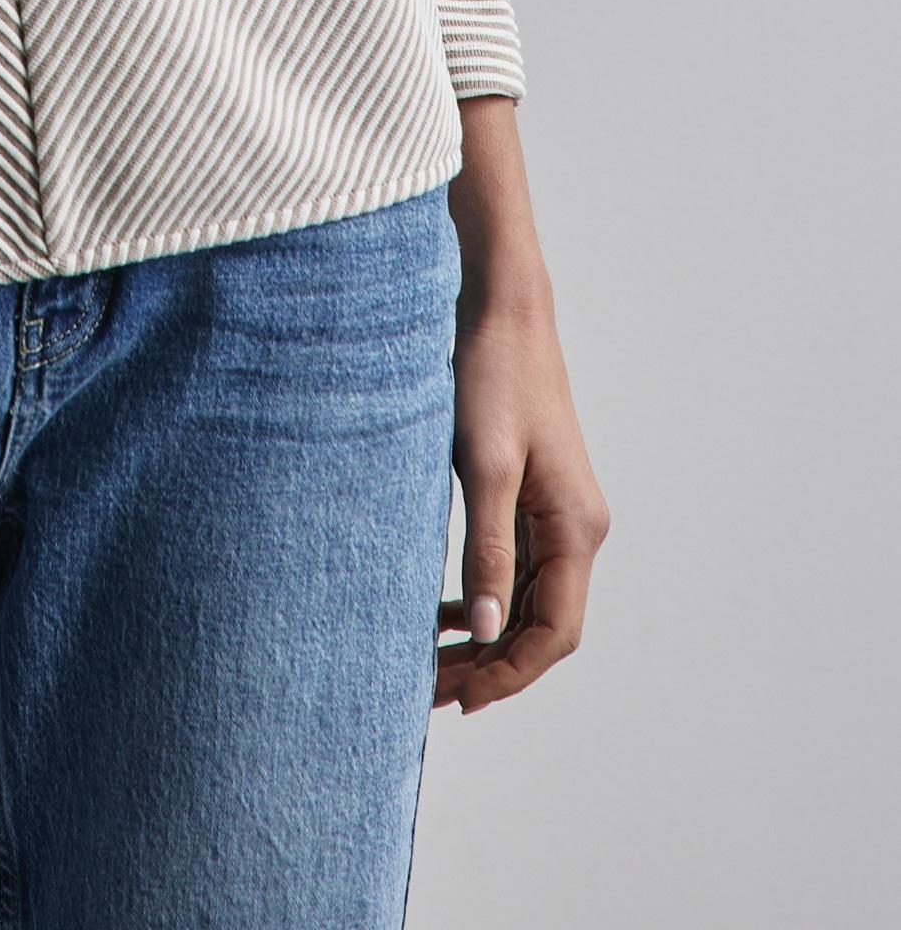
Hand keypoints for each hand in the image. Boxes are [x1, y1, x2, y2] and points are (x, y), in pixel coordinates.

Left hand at [438, 101, 610, 713]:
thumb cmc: (490, 372)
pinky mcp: (531, 491)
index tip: (456, 700)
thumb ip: (486, 549)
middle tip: (427, 692)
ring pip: (525, 599)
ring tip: (428, 664)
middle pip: (541, 624)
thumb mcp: (484, 465)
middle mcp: (576, 526)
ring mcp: (556, 510)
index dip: (507, 675)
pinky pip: (514, 566)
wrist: (498, 303)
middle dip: (490, 666)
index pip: (552, 633)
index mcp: (576, 527)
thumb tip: (484, 630)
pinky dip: (482, 597)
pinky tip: (443, 611)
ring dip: (484, 637)